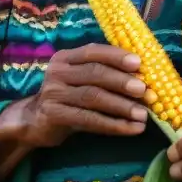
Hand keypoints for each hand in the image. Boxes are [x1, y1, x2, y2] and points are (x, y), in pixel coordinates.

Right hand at [16, 44, 148, 147]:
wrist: (36, 121)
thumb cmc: (68, 97)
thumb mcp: (81, 80)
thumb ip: (104, 75)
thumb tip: (144, 77)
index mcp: (66, 57)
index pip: (93, 51)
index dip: (116, 56)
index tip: (139, 63)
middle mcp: (57, 72)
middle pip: (94, 73)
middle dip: (122, 81)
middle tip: (145, 91)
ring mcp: (53, 94)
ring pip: (93, 97)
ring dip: (121, 106)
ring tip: (143, 115)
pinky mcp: (54, 115)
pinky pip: (89, 120)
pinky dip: (113, 125)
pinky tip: (132, 129)